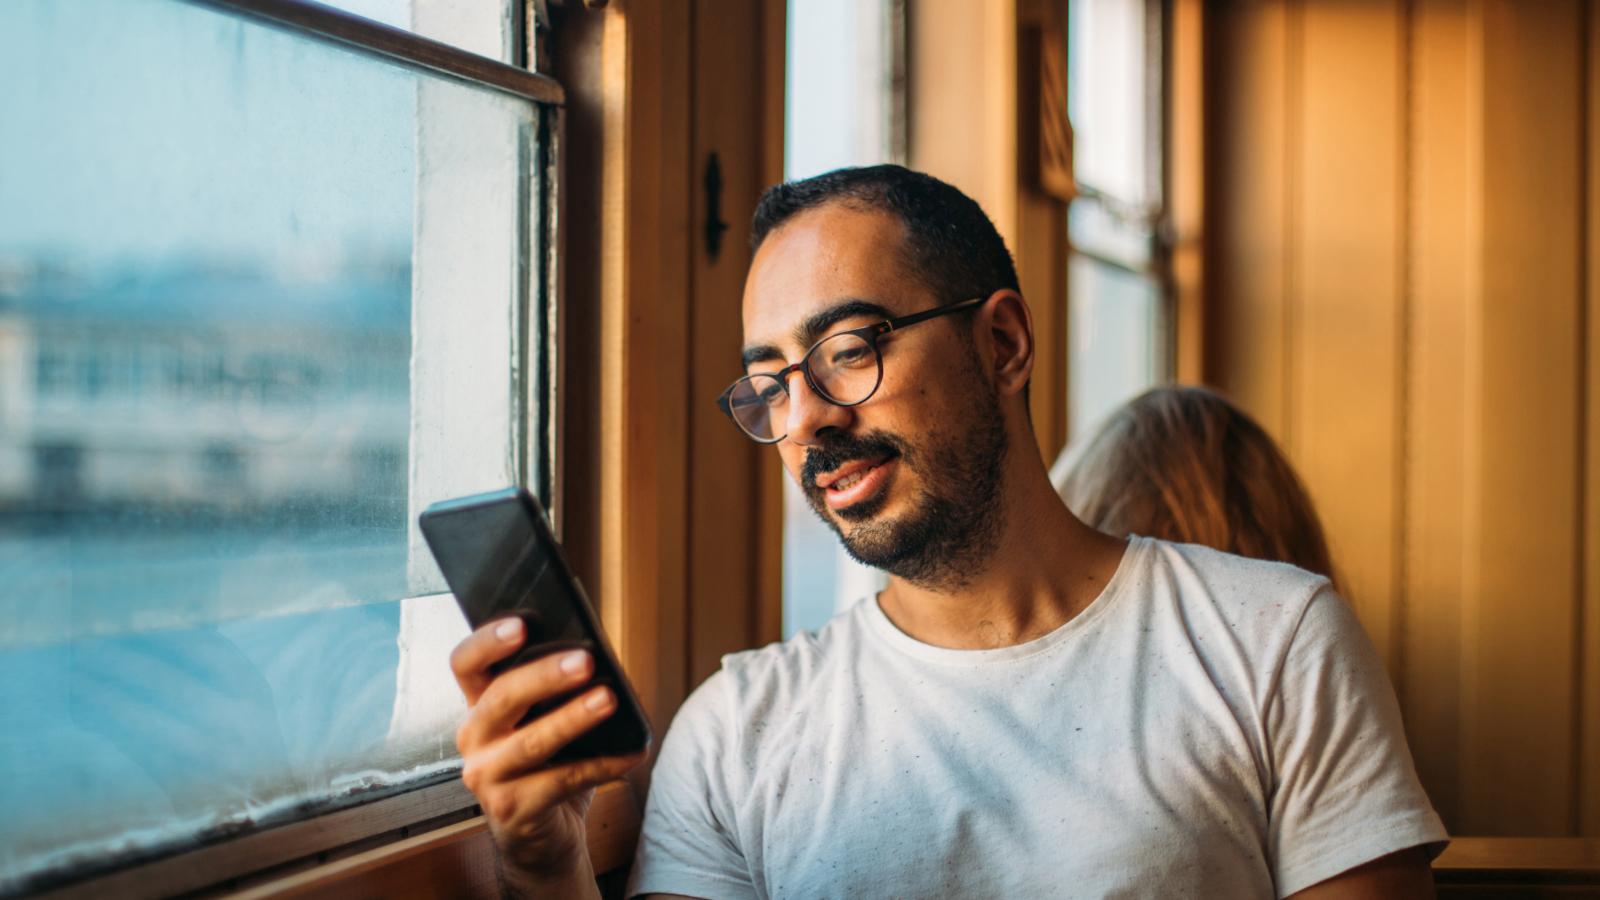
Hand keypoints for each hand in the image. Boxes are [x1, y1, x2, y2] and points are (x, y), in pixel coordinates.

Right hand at [450, 617, 646, 886]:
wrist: (542, 837)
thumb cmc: (546, 766)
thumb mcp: (543, 722)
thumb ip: (555, 690)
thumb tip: (596, 655)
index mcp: (479, 705)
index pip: (466, 663)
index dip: (488, 641)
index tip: (522, 624)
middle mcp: (474, 738)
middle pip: (500, 697)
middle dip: (544, 675)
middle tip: (585, 660)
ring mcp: (487, 776)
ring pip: (531, 741)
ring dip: (573, 718)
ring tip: (609, 699)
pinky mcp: (512, 810)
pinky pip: (562, 780)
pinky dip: (602, 764)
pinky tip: (631, 753)